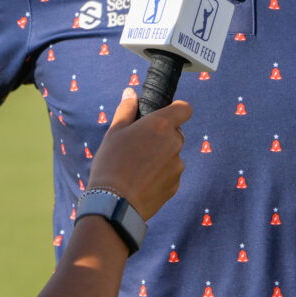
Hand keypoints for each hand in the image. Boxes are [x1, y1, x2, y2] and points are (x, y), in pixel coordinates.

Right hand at [86, 88, 190, 220]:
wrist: (115, 203)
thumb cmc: (111, 163)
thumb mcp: (114, 132)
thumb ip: (126, 110)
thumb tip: (130, 93)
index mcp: (161, 125)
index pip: (184, 109)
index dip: (176, 109)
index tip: (163, 116)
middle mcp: (174, 143)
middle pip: (176, 133)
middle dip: (162, 136)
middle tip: (139, 145)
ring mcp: (177, 165)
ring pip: (172, 154)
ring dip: (161, 156)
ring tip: (137, 167)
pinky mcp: (176, 185)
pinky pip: (170, 173)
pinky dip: (160, 174)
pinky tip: (141, 181)